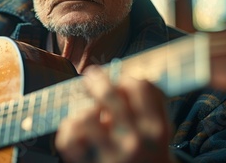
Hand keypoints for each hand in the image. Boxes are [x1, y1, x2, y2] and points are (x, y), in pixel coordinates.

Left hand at [56, 66, 173, 162]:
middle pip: (109, 95)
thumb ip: (148, 103)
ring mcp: (110, 155)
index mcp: (155, 128)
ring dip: (83, 111)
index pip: (140, 86)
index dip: (126, 78)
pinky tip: (76, 130)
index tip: (119, 81)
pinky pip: (68, 139)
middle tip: (91, 77)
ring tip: (86, 114)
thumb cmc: (147, 153)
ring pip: (84, 116)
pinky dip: (68, 129)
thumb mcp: (157, 130)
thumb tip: (123, 71)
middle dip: (96, 80)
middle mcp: (134, 141)